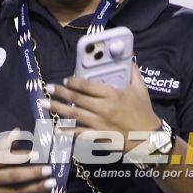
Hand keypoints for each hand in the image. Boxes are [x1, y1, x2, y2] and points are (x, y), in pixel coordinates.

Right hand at [0, 129, 54, 192]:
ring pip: (16, 192)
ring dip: (36, 188)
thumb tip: (18, 131)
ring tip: (52, 183)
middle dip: (32, 173)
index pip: (2, 158)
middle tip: (49, 169)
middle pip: (12, 176)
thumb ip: (1, 147)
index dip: (19, 156)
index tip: (37, 153)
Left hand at [44, 62, 160, 154]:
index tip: (66, 80)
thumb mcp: (140, 89)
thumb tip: (129, 55)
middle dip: (60, 92)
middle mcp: (103, 108)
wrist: (149, 136)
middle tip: (49, 88)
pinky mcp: (99, 136)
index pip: (87, 86)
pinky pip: (79, 134)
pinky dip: (67, 132)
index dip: (74, 82)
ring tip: (43, 103)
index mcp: (112, 94)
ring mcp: (99, 123)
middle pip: (76, 99)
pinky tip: (55, 130)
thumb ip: (133, 71)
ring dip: (57, 108)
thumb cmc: (144, 111)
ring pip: (74, 114)